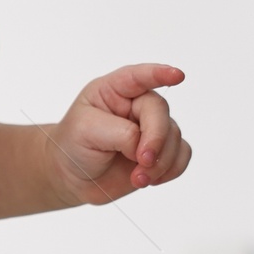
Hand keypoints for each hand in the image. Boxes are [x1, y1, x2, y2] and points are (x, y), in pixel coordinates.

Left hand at [45, 64, 189, 206]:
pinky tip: (149, 179)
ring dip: (160, 161)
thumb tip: (147, 148)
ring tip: (137, 178)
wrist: (72, 177)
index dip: (160, 74)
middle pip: (160, 112)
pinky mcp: (160, 150)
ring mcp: (150, 128)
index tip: (178, 76)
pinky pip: (181, 154)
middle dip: (156, 139)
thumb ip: (121, 133)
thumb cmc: (74, 145)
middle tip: (143, 160)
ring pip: (174, 136)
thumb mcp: (86, 131)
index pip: (139, 76)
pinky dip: (171, 169)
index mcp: (114, 90)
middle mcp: (136, 105)